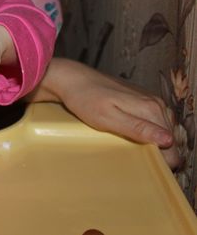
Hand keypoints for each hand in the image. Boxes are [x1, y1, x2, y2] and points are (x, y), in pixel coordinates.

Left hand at [30, 57, 179, 168]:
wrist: (72, 79)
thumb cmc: (85, 99)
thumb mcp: (108, 118)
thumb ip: (138, 129)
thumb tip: (168, 140)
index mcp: (152, 108)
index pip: (172, 145)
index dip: (162, 159)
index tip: (146, 164)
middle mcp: (156, 103)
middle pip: (169, 138)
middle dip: (157, 151)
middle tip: (133, 155)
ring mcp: (149, 100)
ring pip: (161, 131)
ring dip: (150, 142)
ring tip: (130, 145)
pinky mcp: (140, 101)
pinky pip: (152, 123)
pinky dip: (144, 132)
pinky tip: (130, 135)